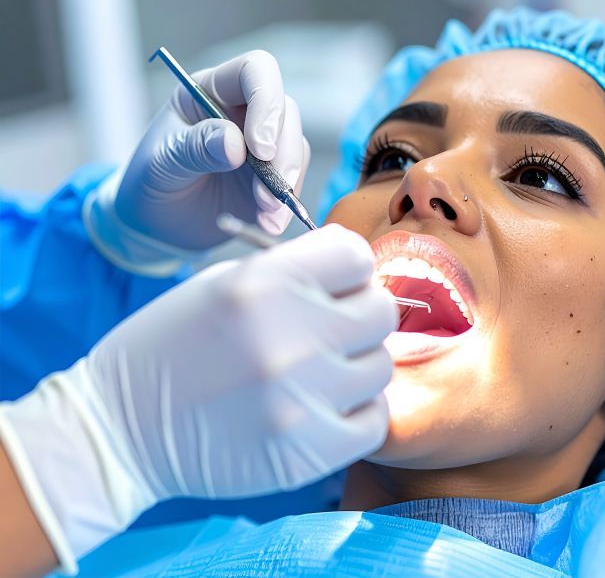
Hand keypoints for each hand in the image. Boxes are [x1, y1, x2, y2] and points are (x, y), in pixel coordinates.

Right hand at [0, 225, 396, 569]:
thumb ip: (293, 273)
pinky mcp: (307, 452)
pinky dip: (356, 413)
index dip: (348, 268)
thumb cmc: (173, 346)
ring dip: (355, 366)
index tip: (335, 285)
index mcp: (263, 283)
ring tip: (317, 374)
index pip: (356, 255)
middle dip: (358, 316)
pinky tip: (322, 408)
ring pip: (381, 366)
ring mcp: (301, 398)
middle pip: (380, 311)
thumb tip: (358, 274)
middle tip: (330, 331)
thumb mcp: (221, 283)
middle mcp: (288, 336)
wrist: (121, 428)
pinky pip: (375, 420)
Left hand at [85, 50, 309, 270]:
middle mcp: (242, 111)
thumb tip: (236, 144)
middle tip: (267, 194)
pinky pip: (293, 181)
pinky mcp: (273, 176)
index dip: (266, 102)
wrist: (156, 226)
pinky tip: (269, 223)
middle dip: (282, 154)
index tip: (260, 148)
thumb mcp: (162, 164)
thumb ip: (195, 149)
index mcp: (210, 91)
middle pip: (284, 112)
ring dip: (286, 182)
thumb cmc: (149, 183)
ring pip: (296, 146)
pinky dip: (286, 205)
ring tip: (267, 215)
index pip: (254, 72)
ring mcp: (262, 144)